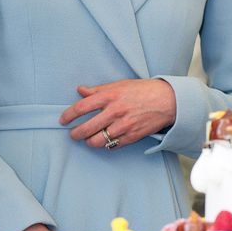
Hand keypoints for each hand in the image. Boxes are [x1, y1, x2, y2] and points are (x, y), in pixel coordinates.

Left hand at [59, 79, 176, 148]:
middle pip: (86, 128)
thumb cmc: (144, 90)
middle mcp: (115, 111)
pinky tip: (104, 140)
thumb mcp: (120, 84)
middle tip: (73, 134)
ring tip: (87, 139)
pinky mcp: (132, 136)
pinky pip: (112, 145)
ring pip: (97, 141)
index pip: (81, 107)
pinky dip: (105, 144)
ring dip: (89, 141)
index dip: (68, 115)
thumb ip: (98, 89)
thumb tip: (81, 90)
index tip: (63, 120)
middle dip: (75, 134)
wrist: (168, 100)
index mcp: (110, 96)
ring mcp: (123, 126)